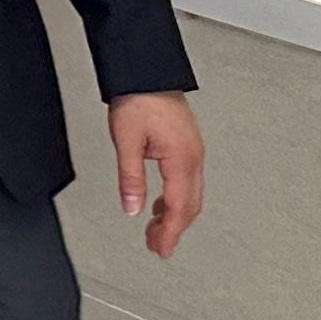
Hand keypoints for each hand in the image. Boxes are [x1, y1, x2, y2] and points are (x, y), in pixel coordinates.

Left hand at [108, 92, 204, 257]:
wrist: (147, 70)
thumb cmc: (139, 97)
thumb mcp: (127, 140)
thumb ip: (130, 178)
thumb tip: (132, 207)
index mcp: (182, 160)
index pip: (177, 207)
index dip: (169, 232)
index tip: (160, 249)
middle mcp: (193, 158)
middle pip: (189, 205)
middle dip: (173, 228)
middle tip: (157, 245)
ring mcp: (193, 151)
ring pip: (190, 194)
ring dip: (174, 214)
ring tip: (155, 229)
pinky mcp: (187, 144)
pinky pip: (186, 180)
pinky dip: (175, 197)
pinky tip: (159, 202)